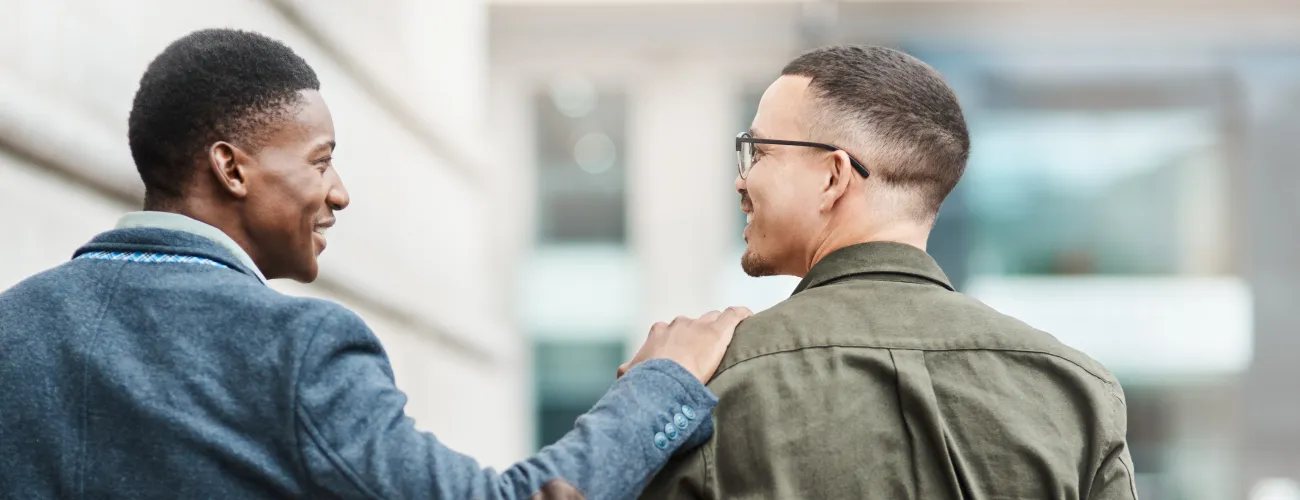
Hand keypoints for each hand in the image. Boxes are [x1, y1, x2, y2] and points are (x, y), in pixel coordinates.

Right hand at [617, 307, 753, 383]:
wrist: (664, 378)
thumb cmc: (646, 380)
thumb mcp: (629, 375)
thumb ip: (628, 371)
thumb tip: (623, 375)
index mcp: (658, 333)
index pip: (672, 331)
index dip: (680, 342)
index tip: (685, 355)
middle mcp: (678, 324)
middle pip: (694, 324)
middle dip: (699, 336)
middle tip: (706, 354)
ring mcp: (699, 325)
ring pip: (714, 319)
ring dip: (720, 328)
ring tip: (731, 342)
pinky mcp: (719, 330)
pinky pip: (735, 315)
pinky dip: (742, 316)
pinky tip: (749, 319)